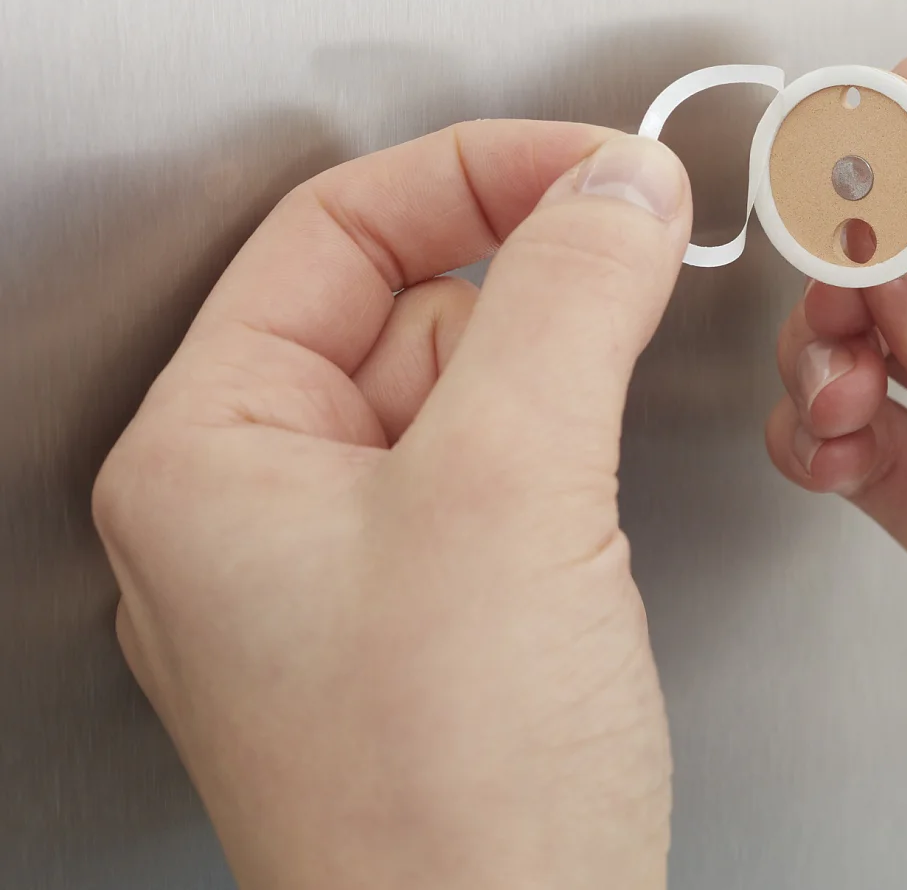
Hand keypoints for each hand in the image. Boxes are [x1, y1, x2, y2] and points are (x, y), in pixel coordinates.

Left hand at [93, 123, 689, 888]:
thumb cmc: (450, 796)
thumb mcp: (511, 493)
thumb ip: (566, 303)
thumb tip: (616, 183)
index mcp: (211, 458)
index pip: (334, 231)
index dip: (478, 173)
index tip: (603, 165)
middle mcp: (258, 512)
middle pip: (401, 305)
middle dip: (527, 278)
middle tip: (641, 258)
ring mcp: (345, 576)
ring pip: (463, 394)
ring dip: (556, 370)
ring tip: (615, 414)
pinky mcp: (431, 627)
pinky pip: (497, 483)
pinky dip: (565, 452)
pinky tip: (603, 498)